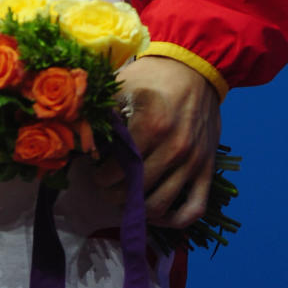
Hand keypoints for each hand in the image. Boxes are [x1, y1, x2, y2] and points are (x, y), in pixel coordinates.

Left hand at [94, 55, 220, 228]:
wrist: (195, 67)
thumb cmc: (154, 76)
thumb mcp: (123, 84)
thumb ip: (102, 110)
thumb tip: (80, 134)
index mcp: (151, 126)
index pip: (118, 168)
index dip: (102, 176)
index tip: (95, 172)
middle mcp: (174, 148)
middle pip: (137, 191)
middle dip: (115, 195)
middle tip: (107, 188)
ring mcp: (193, 162)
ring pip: (161, 206)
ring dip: (139, 210)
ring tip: (127, 200)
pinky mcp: (207, 169)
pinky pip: (194, 209)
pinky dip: (175, 220)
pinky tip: (158, 215)